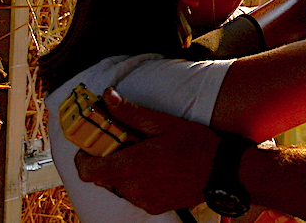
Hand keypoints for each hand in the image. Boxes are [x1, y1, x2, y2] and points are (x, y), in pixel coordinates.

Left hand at [74, 88, 220, 214]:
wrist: (221, 170)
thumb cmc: (195, 144)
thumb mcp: (163, 123)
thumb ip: (131, 113)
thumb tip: (109, 97)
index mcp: (131, 165)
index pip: (88, 170)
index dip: (83, 158)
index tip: (91, 145)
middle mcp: (133, 187)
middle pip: (102, 178)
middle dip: (106, 161)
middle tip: (123, 145)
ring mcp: (143, 200)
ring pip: (118, 186)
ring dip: (122, 172)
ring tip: (143, 156)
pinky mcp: (153, 207)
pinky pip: (134, 195)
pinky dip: (137, 183)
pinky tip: (155, 170)